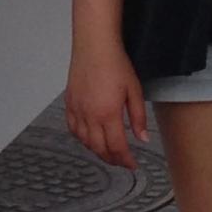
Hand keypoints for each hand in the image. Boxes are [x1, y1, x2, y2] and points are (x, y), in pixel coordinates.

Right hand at [65, 44, 148, 169]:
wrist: (94, 46)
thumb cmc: (115, 64)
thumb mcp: (134, 90)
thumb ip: (138, 117)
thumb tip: (142, 138)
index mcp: (108, 114)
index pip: (117, 147)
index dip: (125, 160)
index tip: (132, 165)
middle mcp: (90, 116)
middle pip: (100, 148)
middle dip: (112, 159)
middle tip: (122, 162)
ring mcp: (77, 110)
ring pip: (85, 142)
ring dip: (97, 151)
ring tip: (108, 152)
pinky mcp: (69, 103)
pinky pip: (73, 129)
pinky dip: (81, 138)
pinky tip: (89, 138)